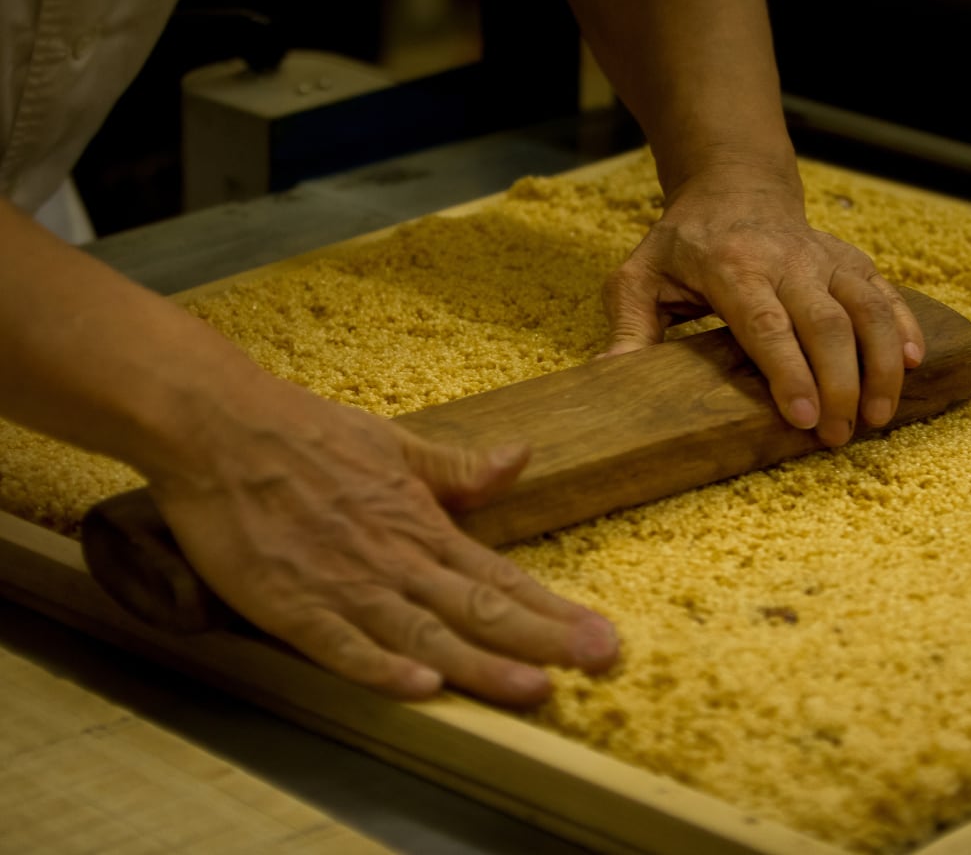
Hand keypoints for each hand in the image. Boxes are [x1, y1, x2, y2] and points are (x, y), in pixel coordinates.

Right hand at [150, 378, 618, 706]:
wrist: (224, 427)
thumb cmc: (309, 433)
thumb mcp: (394, 443)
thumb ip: (457, 467)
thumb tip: (521, 457)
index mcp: (419, 523)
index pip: (498, 576)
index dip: (551, 608)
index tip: (598, 634)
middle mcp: (392, 558)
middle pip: (476, 609)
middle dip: (542, 639)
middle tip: (600, 662)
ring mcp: (343, 582)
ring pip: (422, 634)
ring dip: (480, 664)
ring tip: (534, 687)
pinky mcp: (290, 603)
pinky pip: (340, 644)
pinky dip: (380, 668)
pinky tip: (420, 689)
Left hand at [601, 168, 924, 446]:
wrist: (732, 186)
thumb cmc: (682, 242)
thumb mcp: (639, 277)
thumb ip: (629, 327)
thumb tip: (608, 377)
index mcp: (731, 266)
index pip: (766, 324)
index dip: (790, 371)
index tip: (805, 417)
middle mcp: (785, 260)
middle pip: (826, 323)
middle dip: (841, 383)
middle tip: (841, 436)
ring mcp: (823, 257)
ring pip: (867, 308)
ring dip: (882, 364)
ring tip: (881, 417)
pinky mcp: (849, 259)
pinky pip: (885, 292)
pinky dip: (904, 327)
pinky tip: (917, 364)